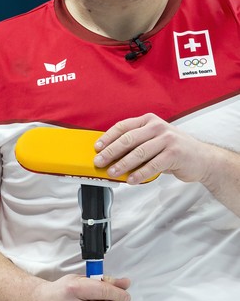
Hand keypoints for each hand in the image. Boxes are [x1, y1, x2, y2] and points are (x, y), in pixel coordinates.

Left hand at [94, 113, 209, 184]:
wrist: (203, 159)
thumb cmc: (173, 150)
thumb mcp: (154, 140)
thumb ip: (136, 143)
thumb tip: (110, 154)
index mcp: (149, 120)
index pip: (123, 126)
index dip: (108, 137)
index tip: (97, 147)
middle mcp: (157, 127)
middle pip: (128, 139)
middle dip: (111, 152)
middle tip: (99, 162)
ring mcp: (167, 139)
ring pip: (139, 152)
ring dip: (123, 164)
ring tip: (112, 172)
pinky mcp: (175, 154)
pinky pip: (152, 165)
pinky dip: (139, 174)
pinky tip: (131, 180)